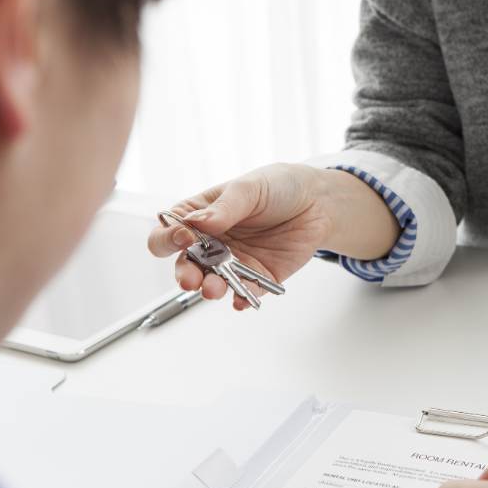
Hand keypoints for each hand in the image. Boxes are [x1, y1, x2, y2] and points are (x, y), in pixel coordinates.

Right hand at [148, 163, 398, 309]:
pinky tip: (241, 301)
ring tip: (214, 289)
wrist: (318, 202)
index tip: (182, 238)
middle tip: (191, 278)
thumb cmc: (279, 186)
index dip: (168, 238)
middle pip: (185, 264)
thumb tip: (198, 222)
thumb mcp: (250, 188)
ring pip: (212, 282)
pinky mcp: (259, 276)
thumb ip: (225, 207)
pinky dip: (242, 299)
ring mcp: (233, 262)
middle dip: (184, 274)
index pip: (169, 232)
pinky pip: (246, 292)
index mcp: (200, 216)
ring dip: (210, 289)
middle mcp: (212, 243)